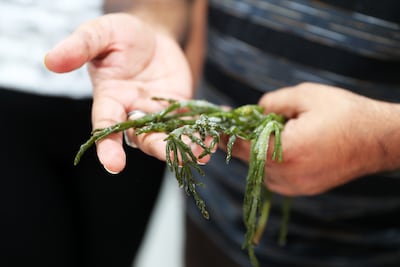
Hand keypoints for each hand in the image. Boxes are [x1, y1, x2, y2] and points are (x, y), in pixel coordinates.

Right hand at [45, 13, 192, 172]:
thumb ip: (79, 47)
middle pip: (144, 138)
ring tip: (204, 152)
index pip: (106, 127)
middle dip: (159, 150)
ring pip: (169, 135)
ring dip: (186, 145)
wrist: (150, 34)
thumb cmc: (120, 36)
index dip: (108, 146)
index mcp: (110, 100)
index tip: (113, 165)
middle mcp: (133, 113)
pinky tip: (214, 137)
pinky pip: (189, 122)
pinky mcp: (179, 107)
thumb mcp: (98, 35)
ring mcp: (158, 113)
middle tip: (177, 159)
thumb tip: (50, 61)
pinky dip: (201, 130)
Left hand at [229, 83, 395, 195]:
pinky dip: (270, 160)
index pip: (239, 145)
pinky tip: (282, 144)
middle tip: (241, 120)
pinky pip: (274, 175)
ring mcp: (293, 187)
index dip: (225, 131)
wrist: (378, 140)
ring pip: (260, 167)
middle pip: (248, 157)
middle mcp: (285, 176)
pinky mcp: (301, 190)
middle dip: (242, 138)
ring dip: (258, 149)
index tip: (217, 121)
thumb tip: (254, 111)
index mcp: (283, 152)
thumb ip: (271, 102)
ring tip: (270, 129)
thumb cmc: (345, 114)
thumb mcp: (305, 96)